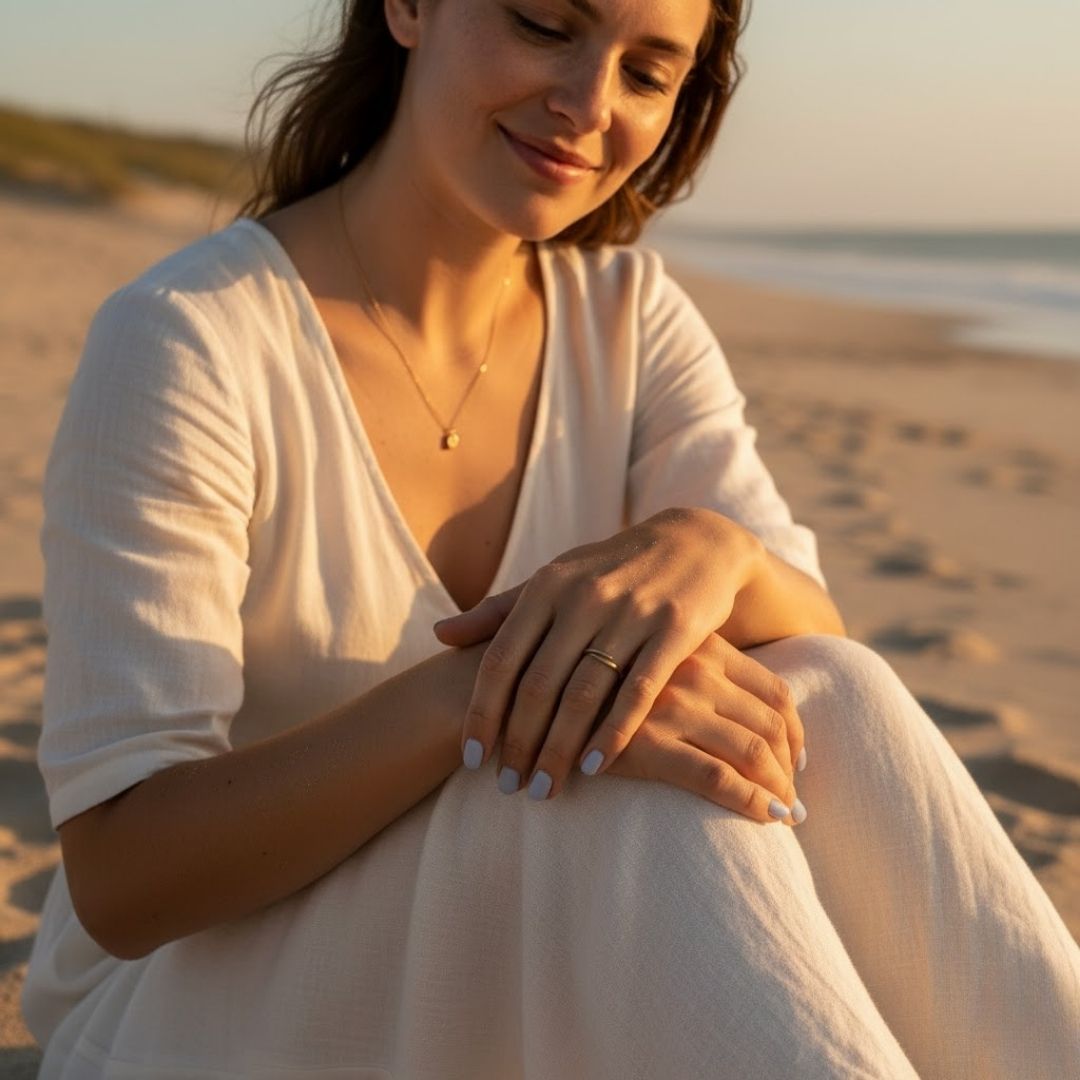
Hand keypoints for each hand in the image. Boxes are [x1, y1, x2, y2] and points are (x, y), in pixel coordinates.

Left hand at [436, 507, 800, 801]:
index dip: (482, 713)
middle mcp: (584, 597)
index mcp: (547, 586)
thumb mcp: (555, 578)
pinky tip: (595, 768)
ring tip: (544, 789)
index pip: (501, 659)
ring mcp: (631, 613)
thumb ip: (499, 610)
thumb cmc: (611, 570)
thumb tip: (440, 636)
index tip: (473, 759)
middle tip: (509, 788)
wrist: (695, 541)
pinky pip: (638, 691)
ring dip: (559, 749)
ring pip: (583, 694)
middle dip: (519, 743)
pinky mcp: (675, 629)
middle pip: (538, 684)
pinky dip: (613, 733)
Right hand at [600, 632, 805, 823]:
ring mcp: (673, 705)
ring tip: (784, 816)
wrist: (521, 679)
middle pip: (770, 723)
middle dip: (790, 767)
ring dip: (777, 789)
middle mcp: (694, 670)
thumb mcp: (645, 655)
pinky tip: (766, 820)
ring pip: (753, 751)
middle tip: (794, 798)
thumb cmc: (586, 673)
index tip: (798, 760)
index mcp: (700, 646)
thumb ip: (686, 667)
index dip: (796, 730)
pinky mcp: (649, 743)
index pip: (775, 689)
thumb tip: (733, 707)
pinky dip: (751, 801)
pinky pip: (718, 777)